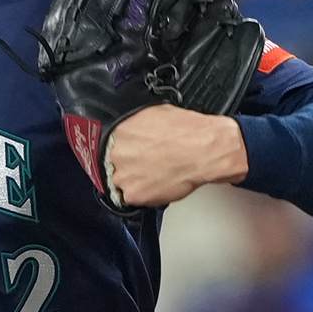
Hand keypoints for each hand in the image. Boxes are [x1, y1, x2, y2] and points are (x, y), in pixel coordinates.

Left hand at [104, 105, 247, 207]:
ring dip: (135, 180)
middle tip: (147, 164)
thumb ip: (136, 124)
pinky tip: (159, 183)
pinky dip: (145, 194)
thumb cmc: (189, 132)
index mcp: (119, 131)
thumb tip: (134, 127)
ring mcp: (124, 176)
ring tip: (156, 174)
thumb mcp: (156, 113)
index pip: (105, 144)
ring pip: (122, 182)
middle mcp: (117, 153)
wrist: (206, 150)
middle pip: (113, 164)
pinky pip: (134, 198)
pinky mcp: (135, 195)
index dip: (119, 150)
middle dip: (128, 165)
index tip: (127, 154)